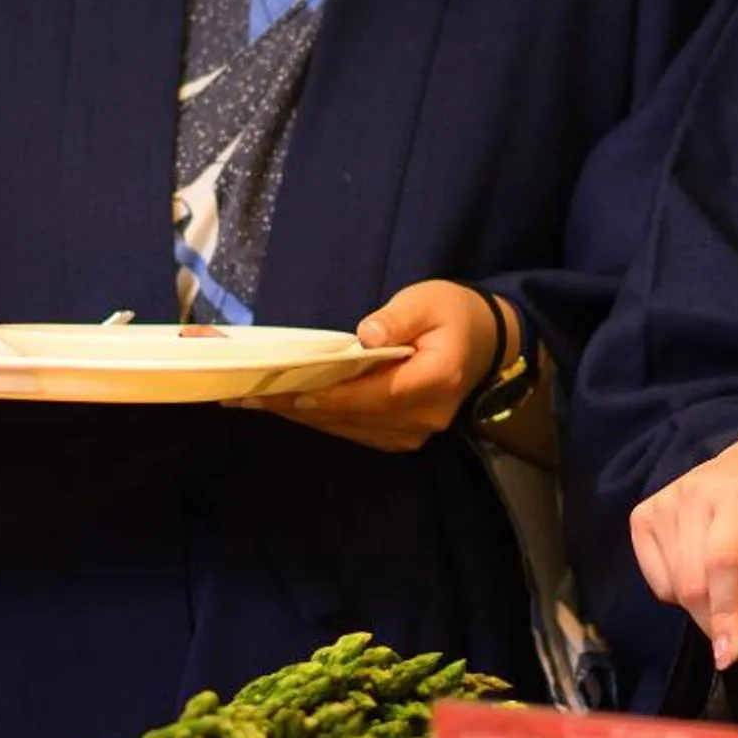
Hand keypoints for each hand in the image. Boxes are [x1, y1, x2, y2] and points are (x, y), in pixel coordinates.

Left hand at [253, 279, 494, 452]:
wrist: (485, 340)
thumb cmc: (452, 312)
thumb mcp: (427, 300)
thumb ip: (398, 318)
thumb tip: (367, 335)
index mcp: (437, 378)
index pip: (377, 394)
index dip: (332, 397)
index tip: (288, 393)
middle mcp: (428, 414)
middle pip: (357, 417)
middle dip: (303, 408)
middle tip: (253, 396)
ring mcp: (418, 431)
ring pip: (354, 429)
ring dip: (309, 418)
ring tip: (262, 403)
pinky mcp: (407, 437)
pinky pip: (360, 432)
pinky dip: (327, 421)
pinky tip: (295, 409)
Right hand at [627, 432, 737, 670]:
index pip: (724, 560)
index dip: (726, 612)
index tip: (733, 656)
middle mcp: (694, 492)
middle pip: (694, 583)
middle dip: (719, 625)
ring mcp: (663, 502)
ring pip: (673, 588)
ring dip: (705, 610)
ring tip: (735, 590)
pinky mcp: (643, 516)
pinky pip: (658, 582)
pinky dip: (682, 595)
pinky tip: (705, 575)